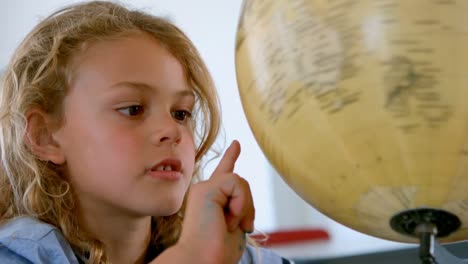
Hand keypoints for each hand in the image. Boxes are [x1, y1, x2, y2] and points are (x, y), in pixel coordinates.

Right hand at [177, 140, 254, 263]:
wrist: (202, 262)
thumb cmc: (217, 253)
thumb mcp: (236, 225)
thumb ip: (239, 205)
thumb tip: (244, 194)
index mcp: (212, 201)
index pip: (224, 174)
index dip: (231, 157)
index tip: (237, 144)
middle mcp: (204, 191)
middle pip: (240, 183)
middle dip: (248, 206)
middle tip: (240, 227)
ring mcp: (203, 188)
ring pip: (240, 182)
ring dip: (244, 206)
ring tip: (231, 224)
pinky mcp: (206, 188)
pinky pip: (236, 182)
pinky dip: (240, 202)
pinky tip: (228, 217)